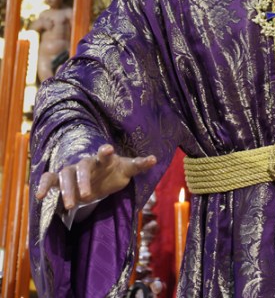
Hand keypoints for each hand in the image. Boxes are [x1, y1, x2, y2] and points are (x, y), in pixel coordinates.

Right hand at [35, 143, 156, 209]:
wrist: (98, 177)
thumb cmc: (113, 172)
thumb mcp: (126, 169)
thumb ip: (138, 164)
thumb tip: (154, 158)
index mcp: (103, 159)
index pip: (104, 154)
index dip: (105, 151)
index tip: (108, 149)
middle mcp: (86, 163)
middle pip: (82, 167)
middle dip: (82, 180)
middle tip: (86, 195)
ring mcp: (73, 171)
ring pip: (65, 175)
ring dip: (66, 190)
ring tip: (71, 206)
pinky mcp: (61, 180)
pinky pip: (50, 179)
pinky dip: (44, 185)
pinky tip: (39, 196)